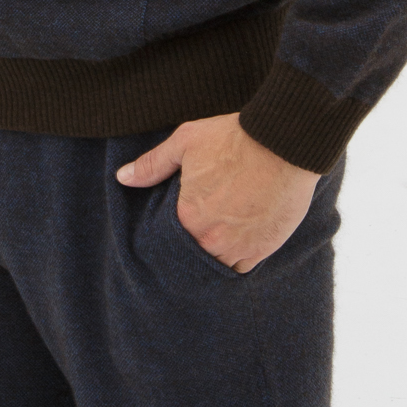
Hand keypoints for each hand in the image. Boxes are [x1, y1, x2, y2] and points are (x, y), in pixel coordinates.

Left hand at [116, 112, 320, 272]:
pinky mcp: (262, 250)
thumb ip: (153, 164)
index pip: (168, 236)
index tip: (179, 217)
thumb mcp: (186, 142)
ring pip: (215, 264)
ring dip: (213, 252)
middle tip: (201, 224)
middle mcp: (209, 241)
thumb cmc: (233, 139)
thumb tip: (123, 178)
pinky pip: (240, 268)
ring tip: (217, 232)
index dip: (171, 227)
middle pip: (192, 253)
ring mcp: (237, 249)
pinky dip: (236, 258)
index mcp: (187, 217)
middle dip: (192, 242)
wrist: (282, 144)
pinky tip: (235, 241)